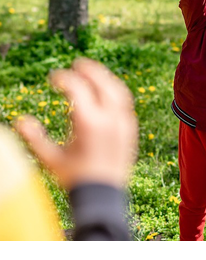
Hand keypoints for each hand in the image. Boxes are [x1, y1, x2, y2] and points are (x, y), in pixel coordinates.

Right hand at [14, 58, 138, 189]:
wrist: (104, 195)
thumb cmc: (75, 178)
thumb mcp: (51, 159)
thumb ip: (35, 138)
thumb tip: (19, 119)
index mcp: (89, 123)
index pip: (77, 88)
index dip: (63, 78)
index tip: (53, 77)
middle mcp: (110, 119)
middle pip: (102, 82)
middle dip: (89, 69)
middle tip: (77, 64)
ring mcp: (123, 122)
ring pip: (118, 90)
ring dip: (105, 77)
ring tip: (93, 72)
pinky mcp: (130, 128)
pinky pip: (125, 102)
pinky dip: (115, 91)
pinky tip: (106, 91)